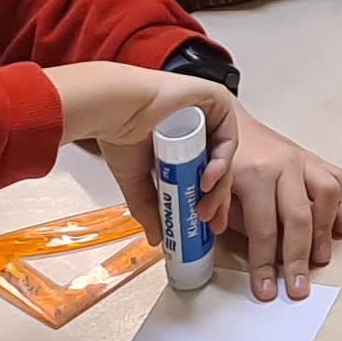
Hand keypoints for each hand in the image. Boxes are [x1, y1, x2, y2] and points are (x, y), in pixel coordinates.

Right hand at [47, 63, 237, 242]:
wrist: (115, 109)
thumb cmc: (120, 135)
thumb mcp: (137, 182)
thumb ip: (149, 208)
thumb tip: (156, 239)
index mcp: (181, 142)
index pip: (204, 173)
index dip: (208, 200)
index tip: (205, 226)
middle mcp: (197, 127)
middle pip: (219, 167)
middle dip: (217, 199)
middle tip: (210, 223)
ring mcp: (208, 114)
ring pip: (225, 156)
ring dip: (219, 186)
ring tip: (206, 208)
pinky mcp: (216, 101)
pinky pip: (226, 136)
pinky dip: (222, 161)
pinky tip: (208, 181)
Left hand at [202, 102, 341, 302]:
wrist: (231, 121)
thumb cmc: (222, 162)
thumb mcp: (216, 191)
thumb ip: (227, 217)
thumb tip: (236, 249)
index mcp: (253, 174)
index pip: (263, 229)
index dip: (264, 264)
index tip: (266, 291)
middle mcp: (283, 165)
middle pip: (298, 217)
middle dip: (298, 258)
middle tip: (299, 288)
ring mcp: (302, 160)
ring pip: (326, 195)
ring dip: (325, 230)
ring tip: (321, 258)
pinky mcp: (315, 159)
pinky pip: (340, 179)